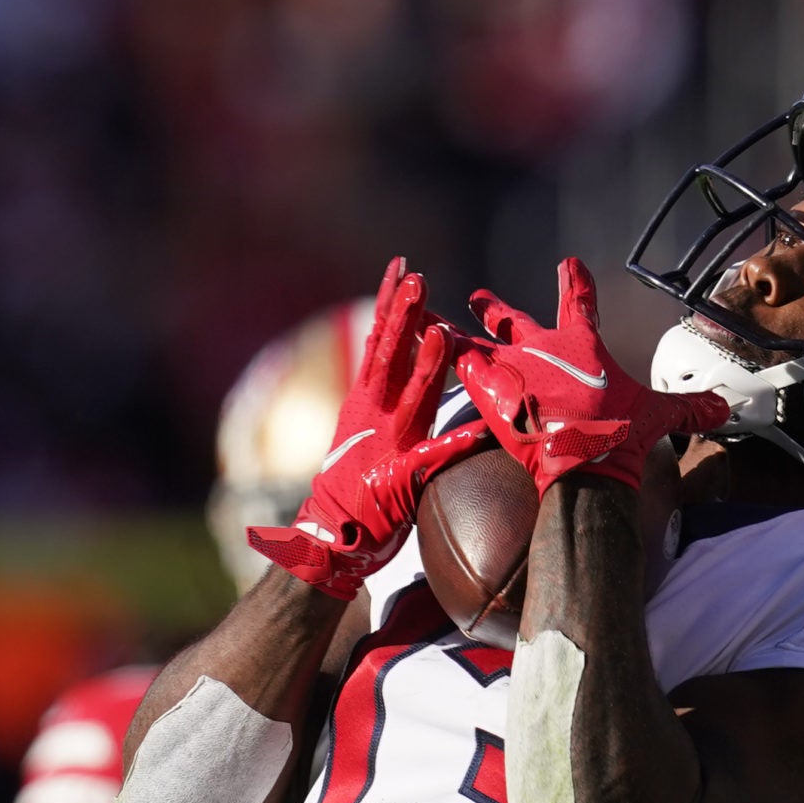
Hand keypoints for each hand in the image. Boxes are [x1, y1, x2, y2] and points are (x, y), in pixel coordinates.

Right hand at [249, 258, 456, 594]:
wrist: (330, 537)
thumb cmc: (357, 485)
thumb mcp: (368, 430)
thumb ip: (388, 395)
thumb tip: (404, 357)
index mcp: (366, 399)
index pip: (379, 341)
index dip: (390, 304)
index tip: (402, 265)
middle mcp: (373, 414)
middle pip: (389, 356)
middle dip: (403, 316)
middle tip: (418, 277)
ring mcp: (384, 444)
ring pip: (408, 397)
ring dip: (424, 366)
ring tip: (441, 331)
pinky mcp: (396, 479)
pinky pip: (429, 461)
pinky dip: (449, 446)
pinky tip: (472, 435)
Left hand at [452, 257, 728, 492]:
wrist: (582, 463)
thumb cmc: (618, 434)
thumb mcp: (657, 417)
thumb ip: (688, 408)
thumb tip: (723, 408)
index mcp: (581, 345)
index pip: (580, 302)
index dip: (576, 281)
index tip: (569, 263)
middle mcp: (541, 349)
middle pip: (514, 321)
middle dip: (496, 309)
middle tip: (479, 297)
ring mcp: (511, 370)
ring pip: (472, 346)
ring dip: (453, 335)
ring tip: (429, 324)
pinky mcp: (488, 396)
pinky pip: (459, 376)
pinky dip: (444, 368)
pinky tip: (426, 360)